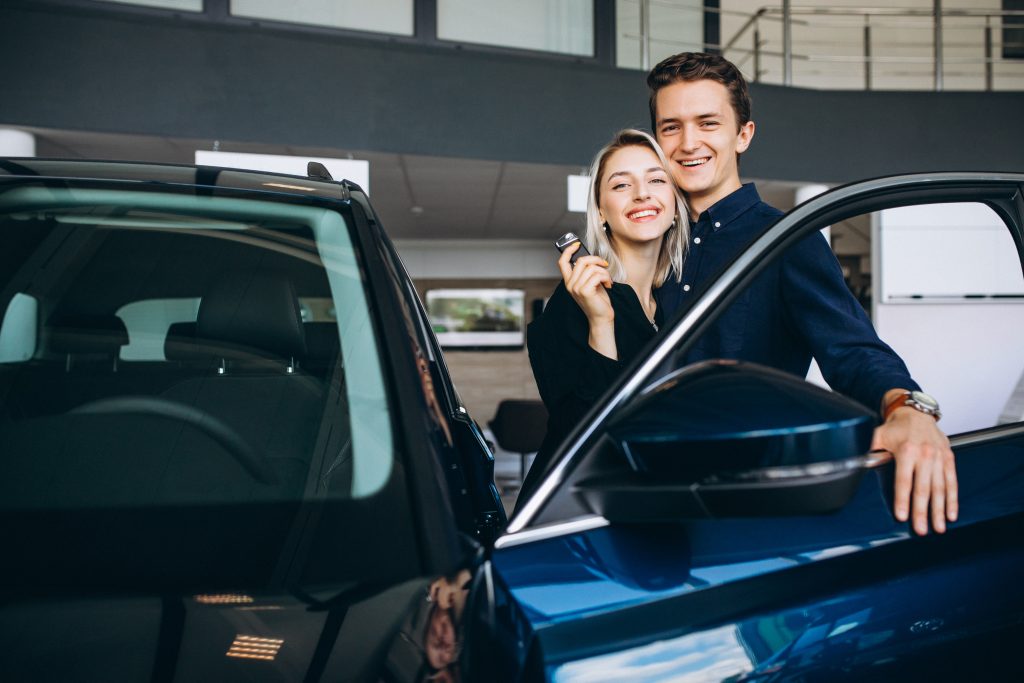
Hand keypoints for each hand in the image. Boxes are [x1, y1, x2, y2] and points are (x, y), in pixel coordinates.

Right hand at [558, 243, 616, 357]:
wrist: (602, 317)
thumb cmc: (598, 300)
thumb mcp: (591, 283)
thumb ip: (587, 272)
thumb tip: (592, 259)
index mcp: (569, 282)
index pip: (562, 262)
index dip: (568, 250)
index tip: (577, 244)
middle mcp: (570, 284)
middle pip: (582, 261)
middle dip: (596, 260)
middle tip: (605, 265)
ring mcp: (576, 288)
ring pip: (592, 268)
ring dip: (604, 272)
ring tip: (608, 280)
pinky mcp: (585, 291)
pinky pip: (597, 275)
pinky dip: (606, 277)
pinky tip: (609, 285)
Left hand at [871, 403, 957, 534]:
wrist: (917, 412)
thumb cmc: (896, 427)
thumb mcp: (878, 435)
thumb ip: (867, 450)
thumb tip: (852, 461)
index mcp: (906, 451)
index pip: (904, 480)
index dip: (902, 500)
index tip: (902, 516)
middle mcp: (925, 455)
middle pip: (923, 488)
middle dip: (922, 511)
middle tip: (921, 530)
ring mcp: (939, 458)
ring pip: (940, 488)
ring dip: (939, 510)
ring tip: (938, 527)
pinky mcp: (949, 459)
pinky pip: (952, 482)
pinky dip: (952, 499)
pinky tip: (951, 514)